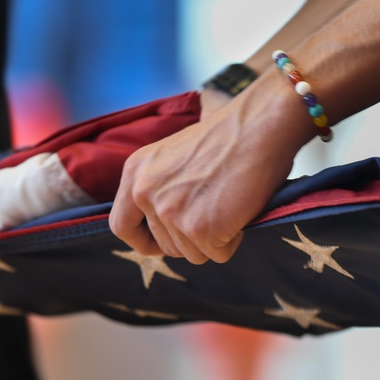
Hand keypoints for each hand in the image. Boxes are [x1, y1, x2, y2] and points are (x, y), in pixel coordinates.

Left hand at [111, 90, 303, 263]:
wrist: (258, 124)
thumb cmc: (227, 137)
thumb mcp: (172, 157)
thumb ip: (159, 187)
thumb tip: (163, 227)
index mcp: (135, 172)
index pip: (121, 226)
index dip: (143, 241)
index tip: (161, 245)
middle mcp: (144, 193)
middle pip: (165, 246)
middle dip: (193, 238)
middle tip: (216, 210)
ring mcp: (171, 212)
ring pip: (193, 254)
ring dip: (216, 238)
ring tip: (229, 203)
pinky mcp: (199, 228)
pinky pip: (219, 254)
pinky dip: (235, 239)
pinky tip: (240, 210)